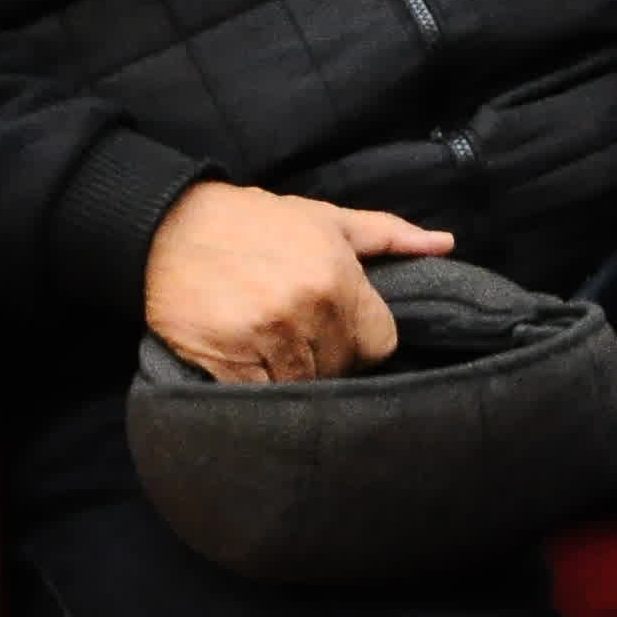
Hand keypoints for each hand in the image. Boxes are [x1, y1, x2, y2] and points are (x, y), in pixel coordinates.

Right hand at [141, 181, 454, 384]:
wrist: (171, 229)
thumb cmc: (257, 222)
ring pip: (304, 386)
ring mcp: (264, 339)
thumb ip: (390, 235)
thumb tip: (445, 244)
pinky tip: (252, 367)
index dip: (366, 343)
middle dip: (331, 360)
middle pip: (342, 368)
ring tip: (280, 353)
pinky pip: (260, 397)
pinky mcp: (224, 364)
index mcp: (337, 278)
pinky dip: (260, 389)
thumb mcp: (327, 218)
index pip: (380, 344)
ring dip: (296, 377)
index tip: (347, 334)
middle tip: (308, 340)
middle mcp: (305, 310)